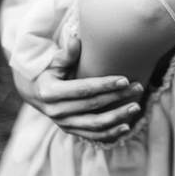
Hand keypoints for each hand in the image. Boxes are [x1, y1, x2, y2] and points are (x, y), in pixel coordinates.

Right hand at [12, 37, 143, 142]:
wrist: (36, 92)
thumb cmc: (50, 72)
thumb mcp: (54, 62)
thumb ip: (67, 54)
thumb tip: (76, 39)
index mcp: (50, 92)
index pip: (83, 89)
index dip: (105, 85)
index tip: (125, 79)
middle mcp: (56, 112)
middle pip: (93, 106)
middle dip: (118, 97)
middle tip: (138, 87)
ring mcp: (63, 124)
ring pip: (95, 124)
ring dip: (118, 117)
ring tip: (136, 107)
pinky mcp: (71, 131)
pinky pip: (93, 136)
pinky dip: (110, 134)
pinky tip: (127, 127)